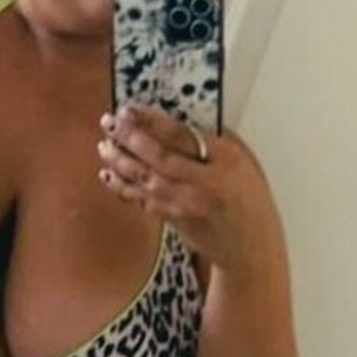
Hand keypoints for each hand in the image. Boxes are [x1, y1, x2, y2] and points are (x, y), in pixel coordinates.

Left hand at [97, 103, 259, 276]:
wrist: (251, 247)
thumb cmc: (249, 200)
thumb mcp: (242, 160)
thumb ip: (211, 142)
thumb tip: (171, 122)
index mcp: (225, 161)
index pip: (182, 136)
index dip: (151, 121)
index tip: (130, 109)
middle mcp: (205, 184)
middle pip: (159, 158)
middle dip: (129, 138)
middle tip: (110, 123)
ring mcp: (188, 205)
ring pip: (147, 181)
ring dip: (121, 162)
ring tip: (105, 146)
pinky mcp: (175, 220)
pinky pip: (144, 201)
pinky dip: (124, 187)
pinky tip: (109, 175)